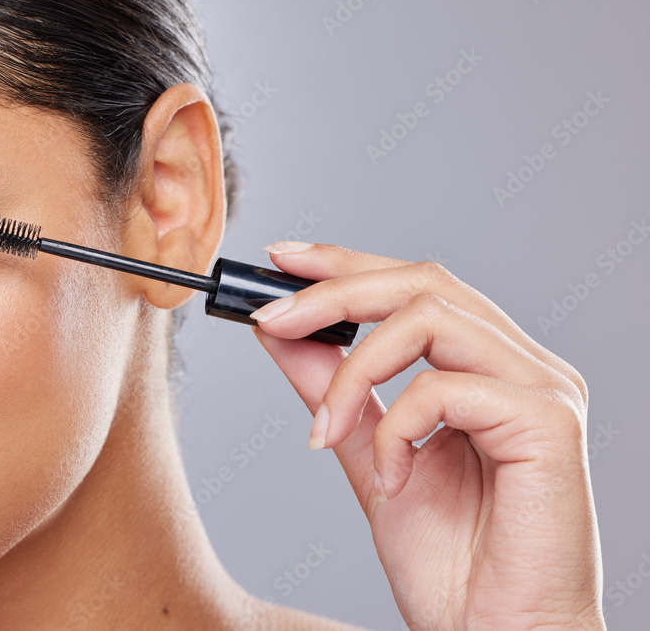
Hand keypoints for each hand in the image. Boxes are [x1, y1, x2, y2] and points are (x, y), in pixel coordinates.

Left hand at [248, 241, 605, 629]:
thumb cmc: (452, 562)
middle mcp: (521, 365)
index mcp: (487, 367)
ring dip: (354, 370)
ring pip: (430, 318)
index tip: (282, 260)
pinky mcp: (549, 423)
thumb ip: (334, 392)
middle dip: (335, 291)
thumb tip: (282, 333)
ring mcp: (542, 389)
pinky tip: (392, 478)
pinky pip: (445, 388)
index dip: (347, 262)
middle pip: (424, 282)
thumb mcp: (369, 457)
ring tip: (326, 432)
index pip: (416, 286)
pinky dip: (395, 428)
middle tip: (272, 319)